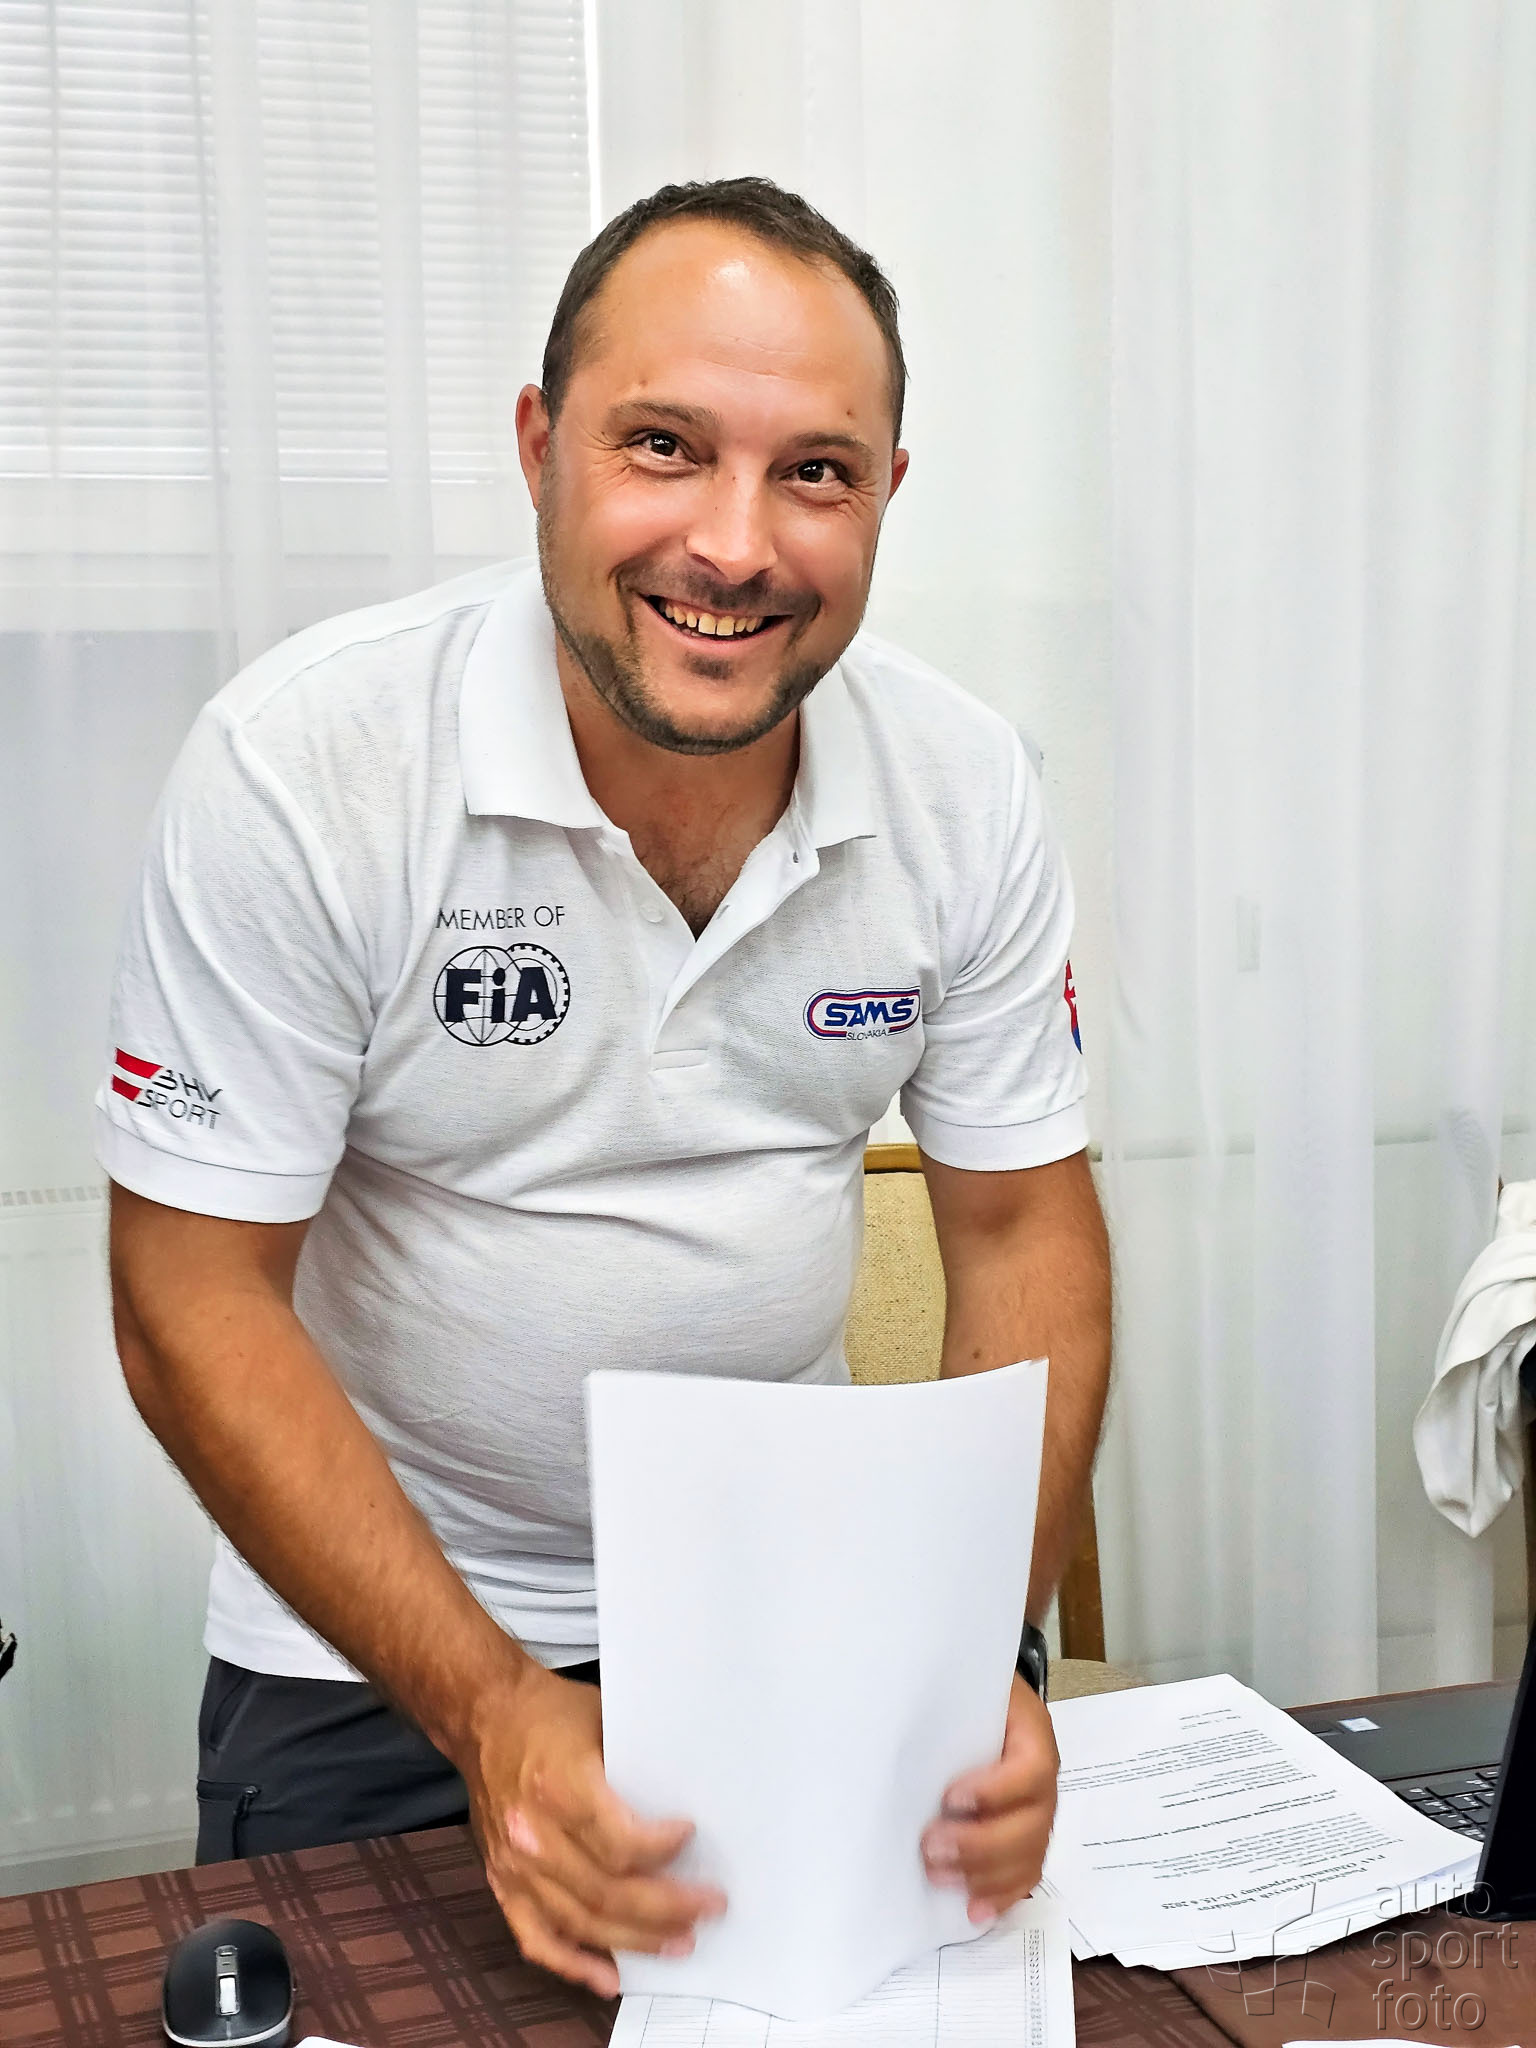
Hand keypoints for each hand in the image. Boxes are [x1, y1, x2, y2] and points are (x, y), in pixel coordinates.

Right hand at [460, 1662, 727, 1997]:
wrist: (485, 1717)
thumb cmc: (548, 1714)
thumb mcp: (602, 1718)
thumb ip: (637, 1764)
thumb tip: (690, 1793)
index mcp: (560, 1785)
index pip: (621, 1843)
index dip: (662, 1851)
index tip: (692, 1840)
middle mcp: (533, 1833)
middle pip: (608, 1893)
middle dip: (666, 1909)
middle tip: (707, 1908)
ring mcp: (515, 1865)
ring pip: (581, 1923)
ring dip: (634, 1940)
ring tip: (678, 1942)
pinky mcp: (502, 1882)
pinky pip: (536, 1938)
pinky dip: (573, 1964)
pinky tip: (608, 1977)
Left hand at [920, 1673, 1058, 1923]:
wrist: (994, 1702)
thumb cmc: (976, 1695)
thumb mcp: (972, 1688)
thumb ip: (954, 1711)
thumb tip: (906, 1734)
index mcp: (1035, 1737)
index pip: (1031, 1770)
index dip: (995, 1792)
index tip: (950, 1798)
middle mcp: (1045, 1783)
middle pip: (1031, 1826)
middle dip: (980, 1845)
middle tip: (931, 1847)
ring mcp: (1039, 1816)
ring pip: (1029, 1858)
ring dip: (984, 1875)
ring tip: (938, 1876)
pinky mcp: (1028, 1841)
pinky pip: (1025, 1875)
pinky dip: (1001, 1896)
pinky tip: (974, 1910)